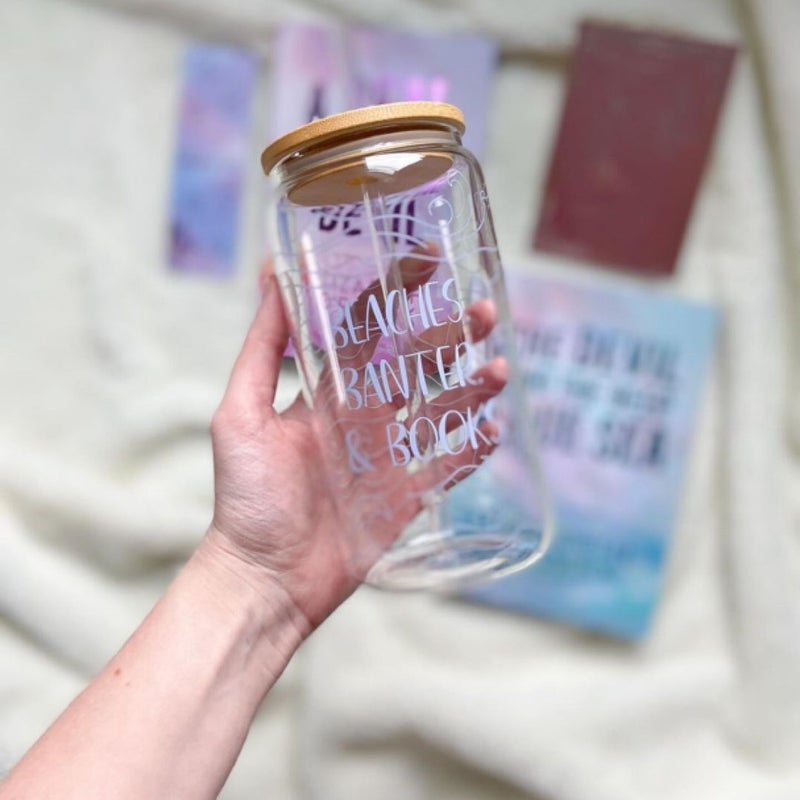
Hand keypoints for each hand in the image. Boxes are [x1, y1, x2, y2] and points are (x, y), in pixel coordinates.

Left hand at [205, 250, 505, 630]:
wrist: (264, 577)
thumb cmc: (246, 496)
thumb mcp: (242, 412)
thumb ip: (263, 346)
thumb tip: (272, 272)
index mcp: (327, 391)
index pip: (368, 327)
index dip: (396, 291)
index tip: (429, 260)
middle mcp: (362, 416)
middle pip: (416, 364)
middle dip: (449, 335)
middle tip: (483, 313)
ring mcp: (388, 456)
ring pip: (440, 410)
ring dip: (471, 389)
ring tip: (497, 371)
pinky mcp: (406, 496)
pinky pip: (448, 466)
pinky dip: (471, 449)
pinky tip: (492, 429)